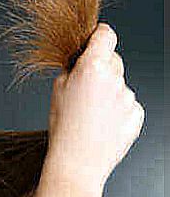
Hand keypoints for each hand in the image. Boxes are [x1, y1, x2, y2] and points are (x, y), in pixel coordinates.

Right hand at [47, 23, 143, 185]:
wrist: (78, 161)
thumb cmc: (64, 127)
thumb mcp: (57, 88)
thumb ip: (74, 69)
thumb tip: (83, 61)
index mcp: (93, 67)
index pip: (106, 35)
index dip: (99, 35)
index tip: (96, 38)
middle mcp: (115, 79)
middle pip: (113, 59)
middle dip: (101, 67)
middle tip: (84, 85)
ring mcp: (128, 97)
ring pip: (119, 84)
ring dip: (108, 91)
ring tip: (90, 112)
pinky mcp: (137, 114)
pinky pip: (127, 103)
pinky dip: (116, 109)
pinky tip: (101, 122)